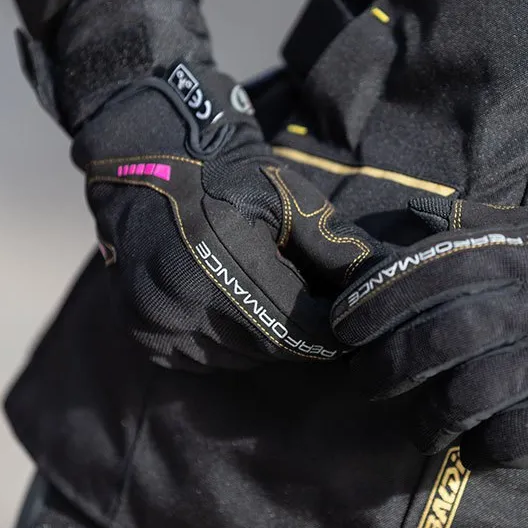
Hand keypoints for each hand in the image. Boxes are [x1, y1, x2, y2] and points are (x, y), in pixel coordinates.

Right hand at [72, 60, 381, 370]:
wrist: (150, 167)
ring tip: (273, 299)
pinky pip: (210, 360)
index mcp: (219, 257)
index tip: (351, 321)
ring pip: (242, 359)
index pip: (296, 328)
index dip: (331, 331)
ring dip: (267, 341)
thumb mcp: (288, 198)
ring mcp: (159, 322)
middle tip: (319, 310)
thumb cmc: (229, 179)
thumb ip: (334, 247)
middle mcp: (182, 299)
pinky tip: (234, 306)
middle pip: (271, 349)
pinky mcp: (147, 337)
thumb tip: (380, 288)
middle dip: (302, 335)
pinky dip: (232, 343)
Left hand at [331, 198, 527, 461]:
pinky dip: (480, 446)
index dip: (378, 298)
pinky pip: (510, 438)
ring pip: (468, 392)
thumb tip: (417, 217)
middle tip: (363, 380)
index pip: (434, 271)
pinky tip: (474, 444)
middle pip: (442, 335)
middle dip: (388, 363)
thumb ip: (489, 227)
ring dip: (426, 416)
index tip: (341, 324)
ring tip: (413, 425)